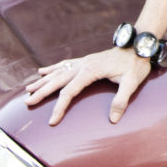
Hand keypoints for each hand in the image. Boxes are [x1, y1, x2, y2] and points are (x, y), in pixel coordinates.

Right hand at [25, 47, 152, 124]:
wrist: (139, 46)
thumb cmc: (136, 65)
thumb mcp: (132, 83)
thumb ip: (122, 100)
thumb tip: (113, 119)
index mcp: (90, 71)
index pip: (69, 92)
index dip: (59, 107)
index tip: (52, 121)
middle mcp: (83, 64)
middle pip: (58, 80)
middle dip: (42, 92)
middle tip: (27, 102)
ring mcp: (84, 61)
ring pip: (58, 72)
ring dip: (43, 81)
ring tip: (28, 89)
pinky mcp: (86, 60)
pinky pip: (64, 64)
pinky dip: (52, 68)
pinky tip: (42, 71)